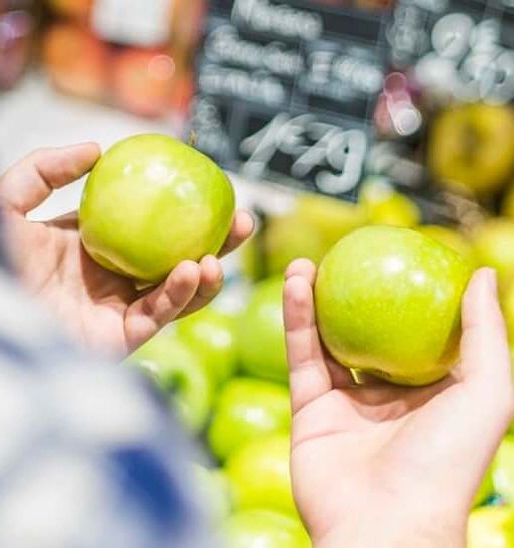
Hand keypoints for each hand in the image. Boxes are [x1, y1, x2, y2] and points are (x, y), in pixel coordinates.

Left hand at [0, 143, 252, 354]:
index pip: (143, 224)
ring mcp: (113, 310)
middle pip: (171, 257)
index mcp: (87, 246)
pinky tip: (194, 269)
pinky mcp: (116, 340)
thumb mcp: (8, 200)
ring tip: (222, 251)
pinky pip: (158, 315)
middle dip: (211, 242)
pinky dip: (180, 294)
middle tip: (241, 219)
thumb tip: (97, 148)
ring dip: (206, 273)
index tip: (208, 185)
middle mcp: (106, 278)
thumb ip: (46, 168)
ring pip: (175, 291)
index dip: (177, 208)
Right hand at [283, 259, 513, 547]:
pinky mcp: (309, 409)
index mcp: (433, 394)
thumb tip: (485, 275)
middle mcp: (388, 398)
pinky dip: (296, 319)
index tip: (397, 257)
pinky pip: (302, 356)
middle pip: (368, 333)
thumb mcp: (488, 393)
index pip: (420, 335)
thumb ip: (486, 333)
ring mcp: (346, 404)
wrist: (384, 523)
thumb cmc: (447, 462)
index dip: (408, 296)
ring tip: (306, 262)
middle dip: (354, 295)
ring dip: (315, 299)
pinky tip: (296, 284)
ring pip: (327, 341)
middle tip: (344, 257)